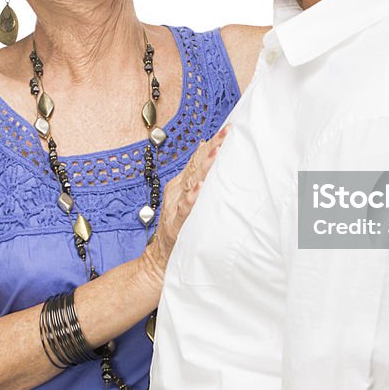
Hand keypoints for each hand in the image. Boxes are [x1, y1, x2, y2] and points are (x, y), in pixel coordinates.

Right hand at [140, 127, 226, 282]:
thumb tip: (207, 148)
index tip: (229, 129)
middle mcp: (177, 191)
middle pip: (195, 166)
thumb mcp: (188, 199)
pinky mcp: (176, 224)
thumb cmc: (180, 229)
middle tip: (227, 135)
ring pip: (190, 183)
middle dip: (212, 149)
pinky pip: (184, 209)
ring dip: (204, 168)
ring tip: (217, 154)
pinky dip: (191, 198)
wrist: (159, 260)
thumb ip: (197, 177)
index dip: (213, 144)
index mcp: (181, 184)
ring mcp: (175, 206)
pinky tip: (199, 188)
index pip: (198, 159)